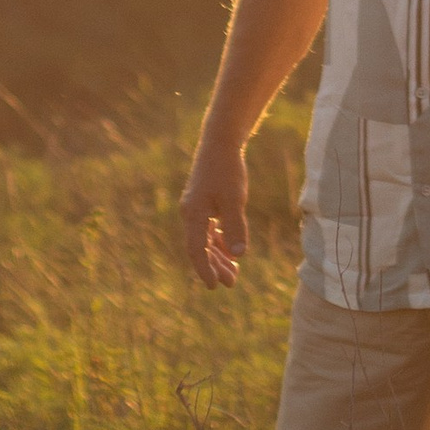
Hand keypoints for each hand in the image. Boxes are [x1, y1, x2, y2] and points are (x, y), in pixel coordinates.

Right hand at [180, 142, 248, 287]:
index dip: (205, 269)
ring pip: (205, 240)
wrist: (220, 142)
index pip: (197, 250)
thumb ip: (235, 227)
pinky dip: (218, 241)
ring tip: (233, 273)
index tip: (214, 286)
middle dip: (215, 267)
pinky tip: (230, 251)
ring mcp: (196, 208)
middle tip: (231, 284)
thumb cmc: (227, 170)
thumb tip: (239, 254)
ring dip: (218, 257)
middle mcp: (191, 213)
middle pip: (201, 248)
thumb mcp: (235, 199)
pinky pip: (208, 229)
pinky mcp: (204, 202)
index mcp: (193, 214)